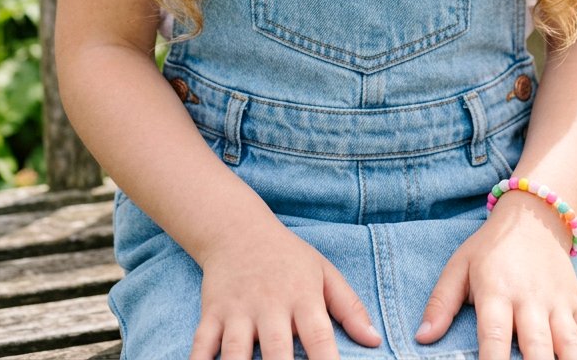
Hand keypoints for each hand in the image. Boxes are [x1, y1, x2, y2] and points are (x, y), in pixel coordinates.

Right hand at [189, 213, 381, 359]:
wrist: (237, 229)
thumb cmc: (288, 258)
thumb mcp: (324, 272)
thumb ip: (349, 307)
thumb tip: (374, 341)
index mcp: (302, 297)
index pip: (319, 337)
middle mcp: (270, 304)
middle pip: (277, 351)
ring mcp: (238, 310)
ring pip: (236, 352)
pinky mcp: (211, 312)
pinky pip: (202, 344)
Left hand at [415, 194, 576, 359]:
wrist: (533, 214)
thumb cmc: (490, 248)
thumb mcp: (459, 266)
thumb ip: (441, 303)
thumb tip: (422, 338)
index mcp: (496, 291)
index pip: (495, 337)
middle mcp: (530, 299)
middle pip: (537, 348)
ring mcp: (557, 302)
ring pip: (570, 345)